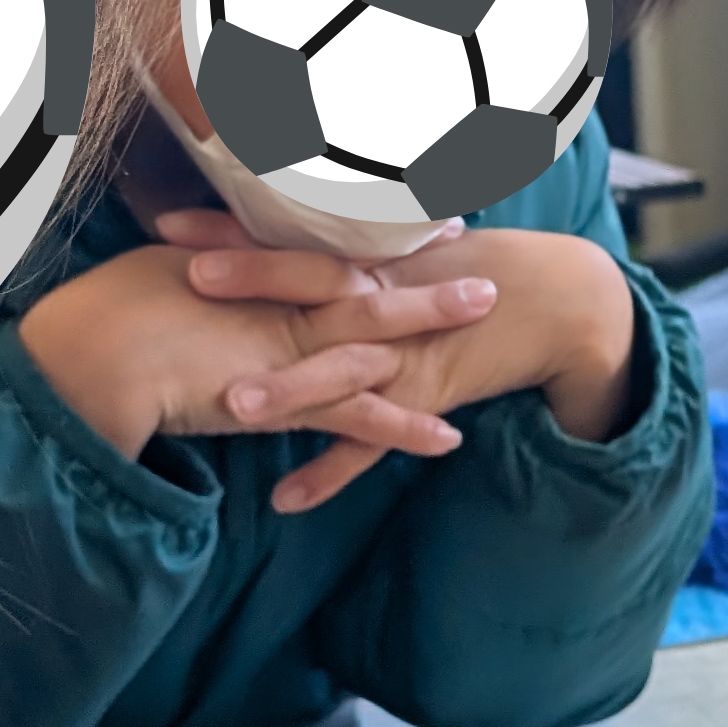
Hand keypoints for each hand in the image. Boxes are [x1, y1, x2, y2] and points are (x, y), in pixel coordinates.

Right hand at [14, 237, 495, 465]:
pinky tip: (447, 438)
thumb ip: (198, 265)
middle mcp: (280, 300)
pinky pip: (359, 419)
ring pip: (379, 332)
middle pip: (367, 274)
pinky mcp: (288, 400)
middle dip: (420, 259)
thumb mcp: (161, 276)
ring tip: (490, 306)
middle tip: (472, 241)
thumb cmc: (110, 315)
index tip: (408, 216)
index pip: (325, 245)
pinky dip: (404, 429)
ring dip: (434, 321)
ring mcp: (290, 347)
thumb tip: (201, 260)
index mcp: (252, 268)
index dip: (371, 231)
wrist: (95, 355)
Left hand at [161, 213, 643, 510]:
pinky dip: (331, 474)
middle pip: (310, 288)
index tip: (171, 226)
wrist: (556, 302)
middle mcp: (382, 302)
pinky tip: (285, 500)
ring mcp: (403, 353)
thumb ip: (344, 250)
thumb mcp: (405, 250)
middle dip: (252, 283)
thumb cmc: (475, 270)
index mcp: (369, 261)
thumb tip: (278, 242)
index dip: (234, 232)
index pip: (292, 239)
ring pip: (339, 371)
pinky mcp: (426, 398)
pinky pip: (373, 442)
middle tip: (189, 280)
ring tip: (229, 406)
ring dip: (287, 389)